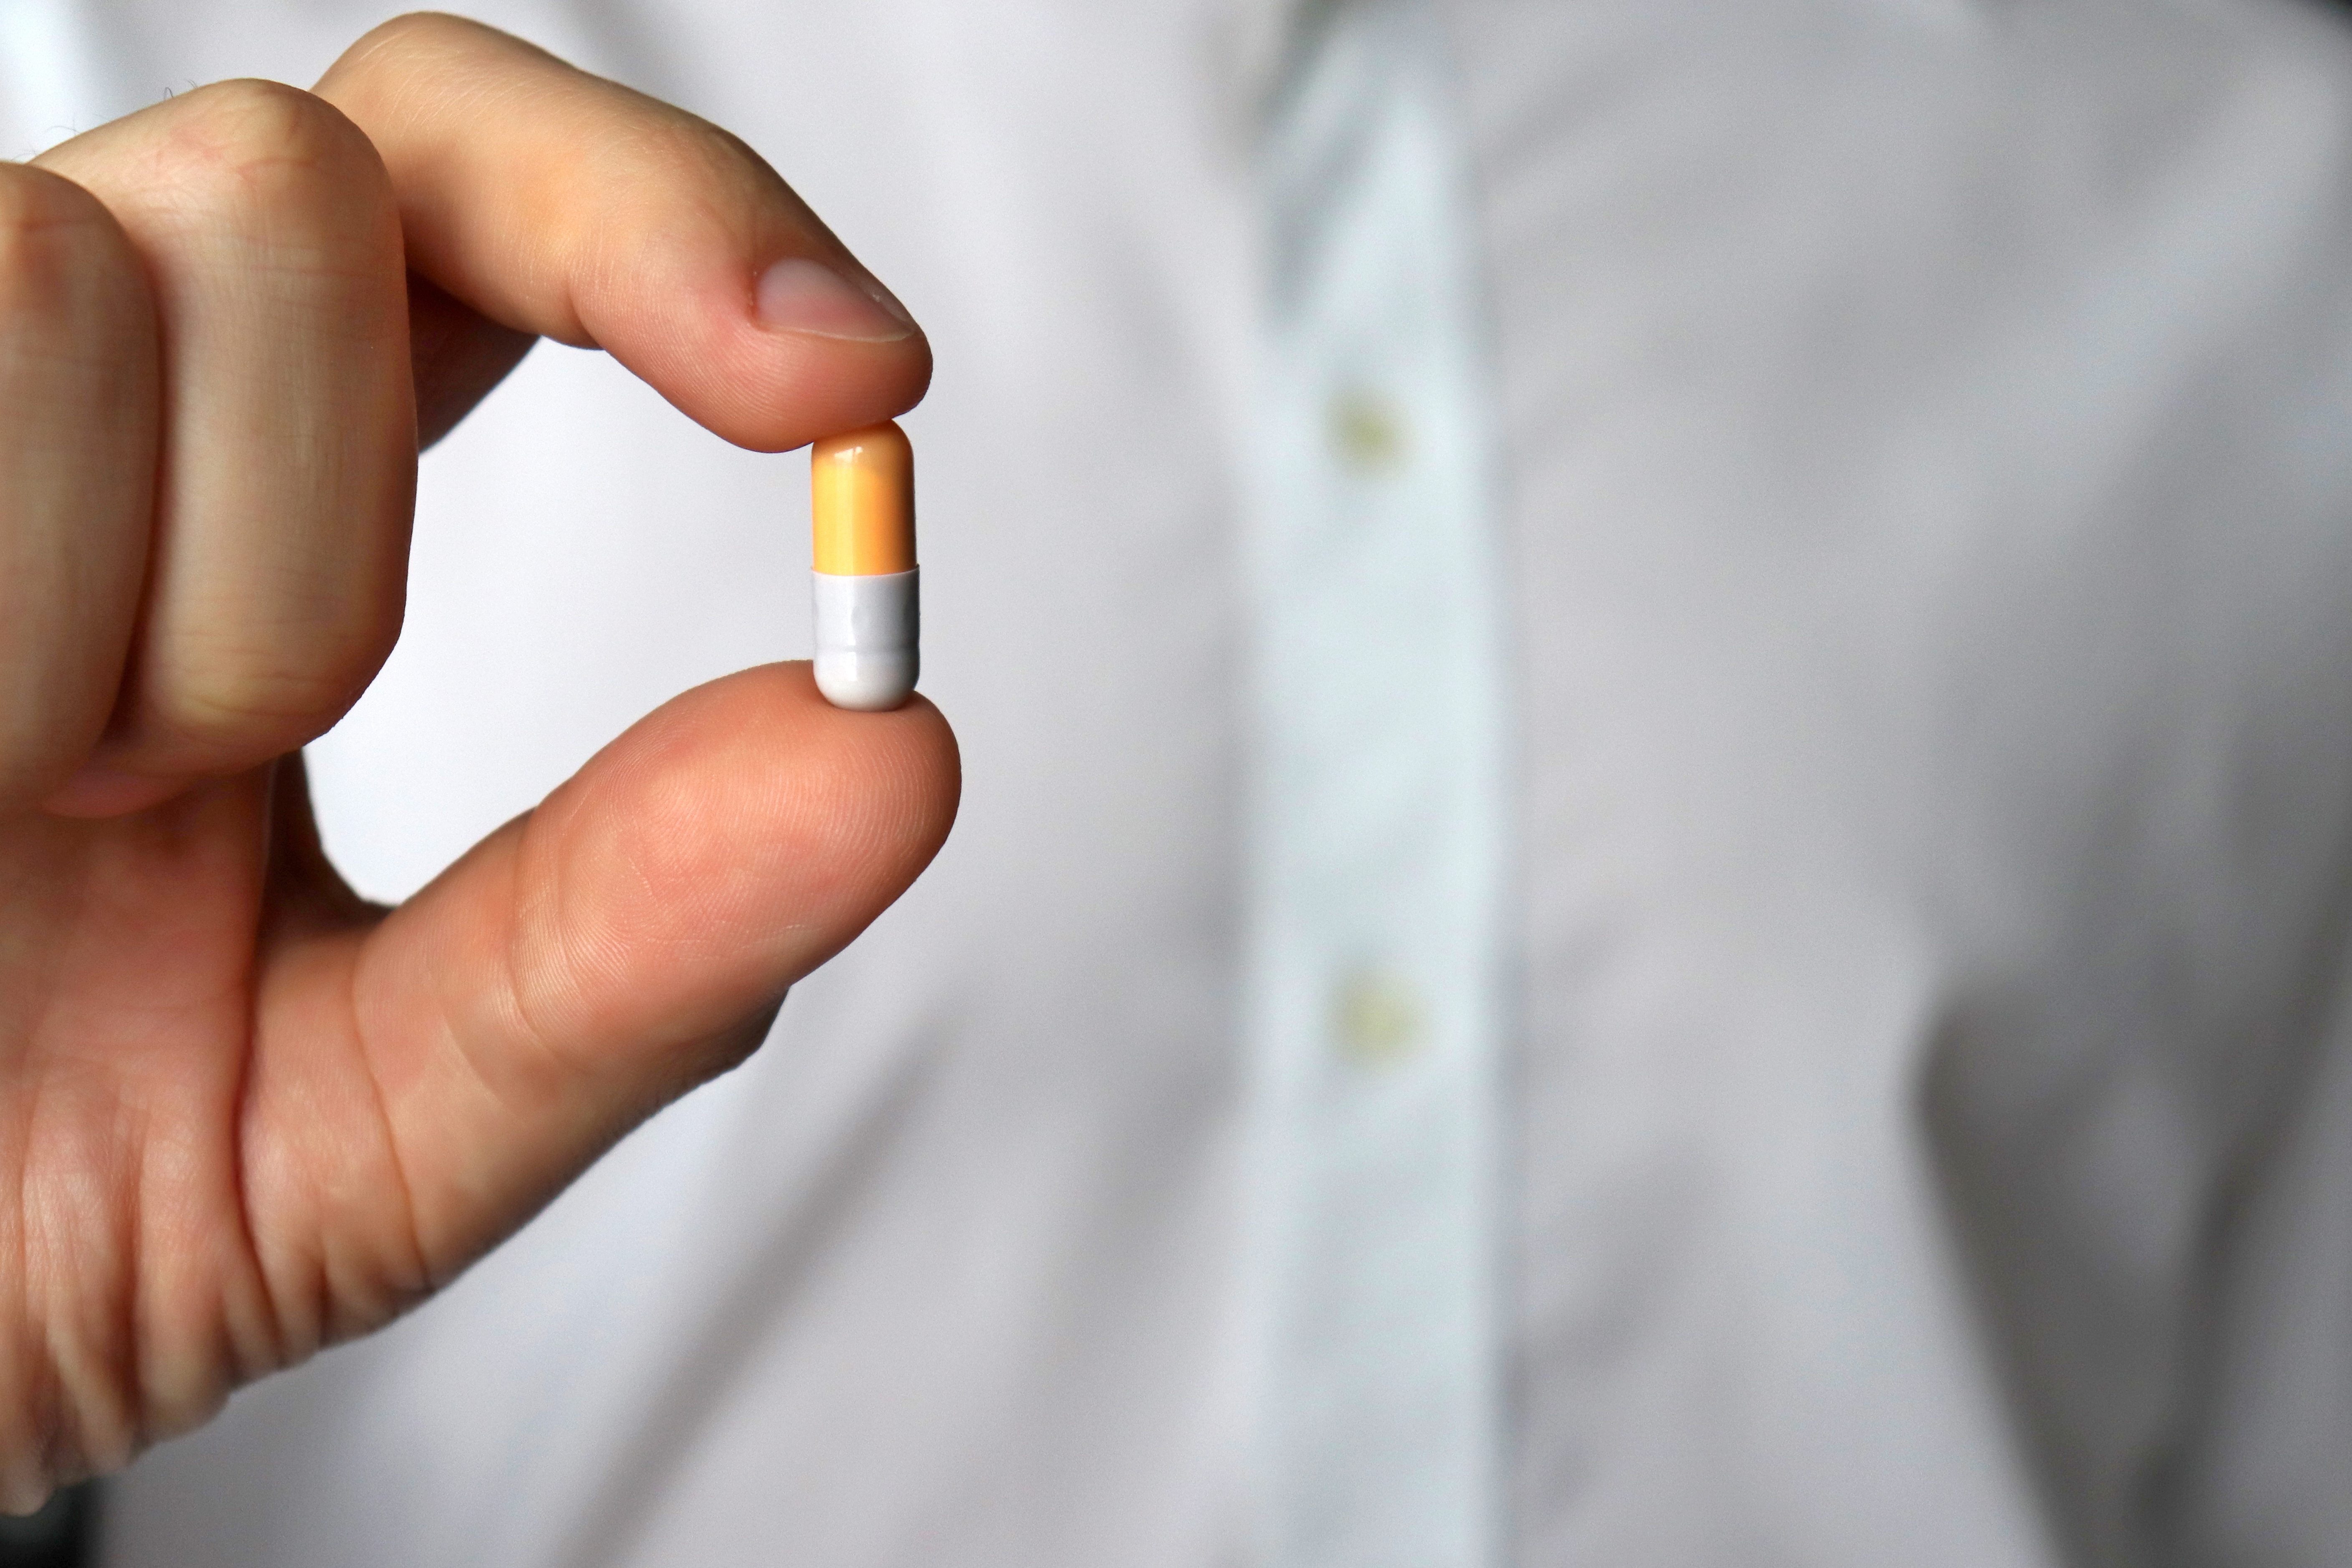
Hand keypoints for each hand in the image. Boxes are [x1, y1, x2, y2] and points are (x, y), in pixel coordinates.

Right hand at [0, 12, 957, 1503]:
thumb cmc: (17, 1206)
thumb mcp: (368, 1126)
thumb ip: (631, 951)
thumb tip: (893, 758)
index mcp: (244, 492)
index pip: (478, 188)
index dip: (674, 227)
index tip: (854, 384)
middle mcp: (60, 381)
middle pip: (301, 191)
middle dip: (300, 555)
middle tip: (149, 794)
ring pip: (91, 274)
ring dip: (108, 630)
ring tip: (2, 809)